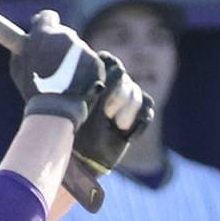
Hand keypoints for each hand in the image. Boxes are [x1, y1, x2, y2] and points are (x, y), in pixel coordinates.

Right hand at [10, 10, 104, 128]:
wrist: (56, 110)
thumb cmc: (33, 91)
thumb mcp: (18, 68)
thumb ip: (21, 49)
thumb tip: (25, 39)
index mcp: (42, 35)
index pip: (47, 17)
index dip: (47, 24)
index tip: (47, 31)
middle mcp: (64, 37)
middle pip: (64, 34)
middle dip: (60, 45)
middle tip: (55, 63)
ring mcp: (82, 48)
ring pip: (78, 49)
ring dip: (73, 60)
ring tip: (64, 80)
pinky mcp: (95, 61)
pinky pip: (90, 62)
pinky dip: (85, 71)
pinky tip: (77, 85)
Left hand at [61, 52, 154, 211]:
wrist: (81, 159)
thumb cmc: (71, 133)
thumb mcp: (77, 111)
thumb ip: (86, 92)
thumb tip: (97, 81)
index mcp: (91, 79)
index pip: (107, 61)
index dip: (108, 68)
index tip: (100, 86)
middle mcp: (109, 87)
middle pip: (124, 76)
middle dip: (118, 94)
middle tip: (108, 113)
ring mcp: (123, 100)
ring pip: (136, 94)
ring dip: (128, 111)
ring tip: (116, 125)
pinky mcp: (135, 115)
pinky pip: (148, 108)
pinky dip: (141, 121)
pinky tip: (129, 135)